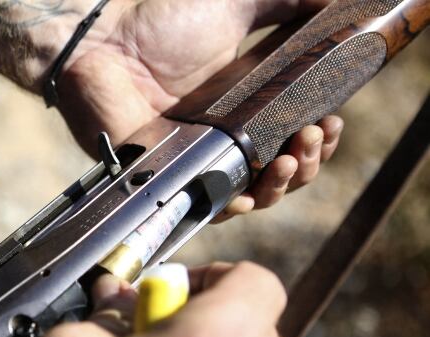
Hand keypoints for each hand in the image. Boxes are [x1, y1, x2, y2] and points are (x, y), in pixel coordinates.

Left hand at [55, 0, 343, 218]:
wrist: (104, 43)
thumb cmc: (160, 26)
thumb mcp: (236, 6)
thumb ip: (286, 3)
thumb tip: (340, 1)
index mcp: (243, 107)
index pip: (292, 138)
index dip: (318, 139)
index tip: (332, 121)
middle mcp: (224, 139)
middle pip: (280, 172)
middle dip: (308, 162)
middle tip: (316, 136)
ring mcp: (197, 162)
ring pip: (252, 194)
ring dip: (284, 184)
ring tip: (293, 157)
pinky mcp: (170, 179)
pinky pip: (209, 208)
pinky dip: (237, 204)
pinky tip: (256, 189)